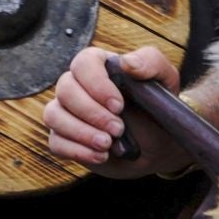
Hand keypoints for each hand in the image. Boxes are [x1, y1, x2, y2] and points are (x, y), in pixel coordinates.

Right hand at [45, 46, 187, 179]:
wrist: (159, 145)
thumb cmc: (158, 107)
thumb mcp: (165, 79)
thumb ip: (150, 62)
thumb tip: (127, 62)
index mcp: (99, 66)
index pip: (83, 63)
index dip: (96, 83)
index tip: (118, 105)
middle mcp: (78, 86)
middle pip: (65, 89)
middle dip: (91, 112)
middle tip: (118, 129)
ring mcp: (68, 113)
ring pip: (54, 116)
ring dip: (80, 132)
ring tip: (107, 144)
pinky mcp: (66, 138)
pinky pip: (55, 142)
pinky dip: (77, 151)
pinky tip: (100, 156)